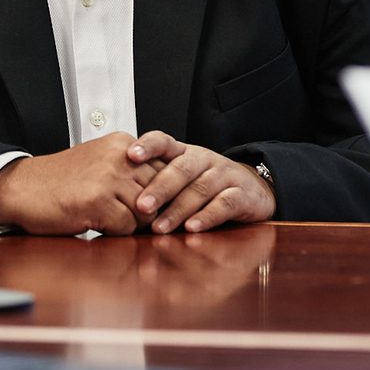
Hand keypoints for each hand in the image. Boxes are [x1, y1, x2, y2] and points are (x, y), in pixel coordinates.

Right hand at [0, 134, 163, 235]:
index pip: (166, 170)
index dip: (163, 194)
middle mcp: (121, 156)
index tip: (153, 206)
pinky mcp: (97, 201)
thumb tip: (169, 194)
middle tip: (131, 219)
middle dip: (150, 212)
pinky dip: (114, 232)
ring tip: (109, 220)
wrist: (21, 188)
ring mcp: (109, 177)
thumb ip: (133, 171)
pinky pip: (126, 227)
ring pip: (147, 212)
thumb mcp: (102, 162)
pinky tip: (96, 224)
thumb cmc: (61, 181)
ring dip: (132, 224)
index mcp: (124, 144)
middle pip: (160, 193)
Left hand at [127, 132, 276, 233]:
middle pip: (181, 169)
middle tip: (141, 206)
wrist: (254, 191)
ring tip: (160, 227)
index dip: (147, 146)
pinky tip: (192, 228)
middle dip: (159, 188)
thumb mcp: (182, 179)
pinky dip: (207, 216)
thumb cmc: (207, 187)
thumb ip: (155, 184)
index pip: (164, 141)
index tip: (130, 155)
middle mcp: (205, 159)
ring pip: (200, 188)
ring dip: (178, 209)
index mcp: (185, 153)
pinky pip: (224, 203)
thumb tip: (115, 201)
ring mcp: (225, 175)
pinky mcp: (243, 194)